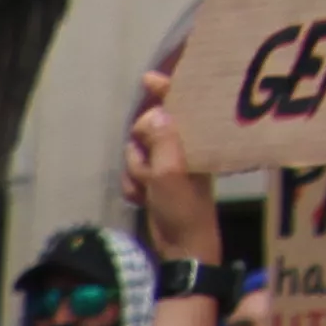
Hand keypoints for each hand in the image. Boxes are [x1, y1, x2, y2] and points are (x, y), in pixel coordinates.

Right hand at [124, 70, 222, 265]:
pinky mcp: (158, 178)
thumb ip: (162, 140)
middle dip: (140, 149)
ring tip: (147, 189)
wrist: (182, 246)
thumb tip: (154, 114)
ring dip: (135, 171)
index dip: (165, 89)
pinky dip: (132, 184)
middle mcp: (182, 145)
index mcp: (193, 138)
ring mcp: (169, 162)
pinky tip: (141, 197)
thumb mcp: (170, 172)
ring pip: (136, 151)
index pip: (178, 105)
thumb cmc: (183, 209)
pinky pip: (133, 170)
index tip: (149, 79)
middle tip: (148, 170)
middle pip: (147, 128)